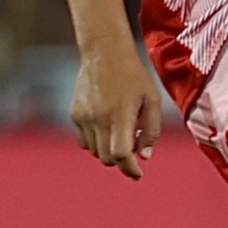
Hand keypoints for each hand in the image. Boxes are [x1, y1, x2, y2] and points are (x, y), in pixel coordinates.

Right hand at [70, 44, 163, 179]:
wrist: (104, 53)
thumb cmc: (135, 76)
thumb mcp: (152, 100)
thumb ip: (151, 130)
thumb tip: (144, 156)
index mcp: (120, 115)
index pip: (120, 154)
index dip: (130, 169)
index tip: (138, 175)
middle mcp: (98, 119)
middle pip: (107, 158)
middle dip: (121, 161)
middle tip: (134, 151)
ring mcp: (83, 117)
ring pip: (95, 151)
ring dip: (108, 151)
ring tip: (122, 133)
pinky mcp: (75, 114)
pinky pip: (84, 140)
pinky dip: (96, 142)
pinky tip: (107, 128)